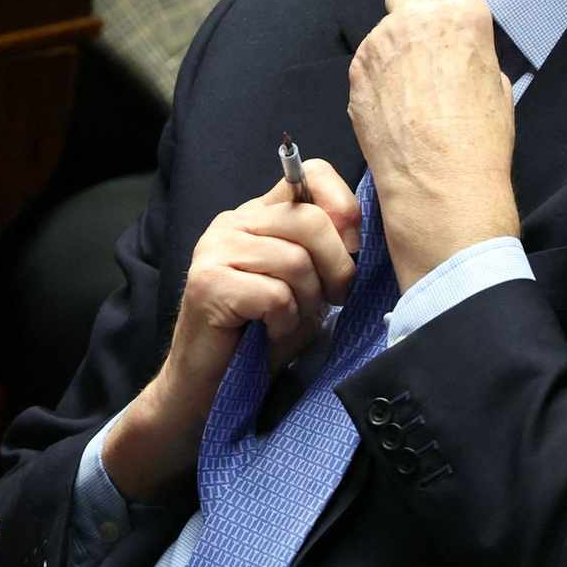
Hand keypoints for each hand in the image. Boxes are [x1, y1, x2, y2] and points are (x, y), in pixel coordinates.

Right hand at [104, 159, 359, 501]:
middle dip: (336, 266)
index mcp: (261, 213)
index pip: (312, 174)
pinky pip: (274, 293)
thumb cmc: (265, 337)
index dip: (344, 205)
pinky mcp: (206, 284)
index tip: (355, 244)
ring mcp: (215, 249)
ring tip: (292, 321)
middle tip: (334, 299)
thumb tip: (359, 229)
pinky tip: (270, 332)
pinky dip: (284, 320)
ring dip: (307, 301)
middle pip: (310, 220)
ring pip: (294, 259)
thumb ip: (328, 248)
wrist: (208, 392)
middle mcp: (234, 221)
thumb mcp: (309, 284)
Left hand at [348, 0, 518, 292]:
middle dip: (412, 11)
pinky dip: (375, 75)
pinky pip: (366, 61)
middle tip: (420, 44)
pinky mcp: (356, 71)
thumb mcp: (498, 86)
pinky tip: (392, 106)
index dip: (446, 6)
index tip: (445, 24)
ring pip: (382, 29)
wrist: (440, 183)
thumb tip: (464, 56)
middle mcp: (416, 17)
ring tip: (407, 88)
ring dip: (392, 47)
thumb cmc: (480, 140)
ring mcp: (380, 43)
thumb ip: (476, 56)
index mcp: (462, 13)